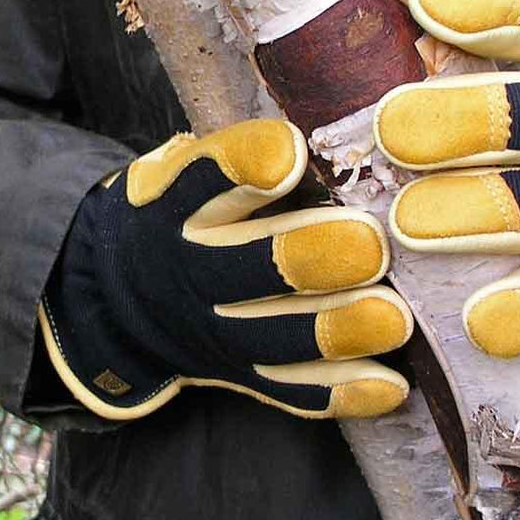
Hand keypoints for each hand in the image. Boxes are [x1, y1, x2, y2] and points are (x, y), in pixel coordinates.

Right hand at [39, 120, 411, 418]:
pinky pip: (292, 391)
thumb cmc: (190, 211)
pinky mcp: (242, 375)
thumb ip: (249, 154)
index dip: (245, 166)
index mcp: (177, 202)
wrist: (124, 297)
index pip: (205, 177)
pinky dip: (342, 391)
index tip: (290, 153)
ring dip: (339, 328)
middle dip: (313, 255)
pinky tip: (392, 387)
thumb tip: (348, 127)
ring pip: (277, 338)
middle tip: (371, 243)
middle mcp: (192, 268)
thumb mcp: (191, 169)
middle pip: (248, 267)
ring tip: (395, 318)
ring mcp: (217, 330)